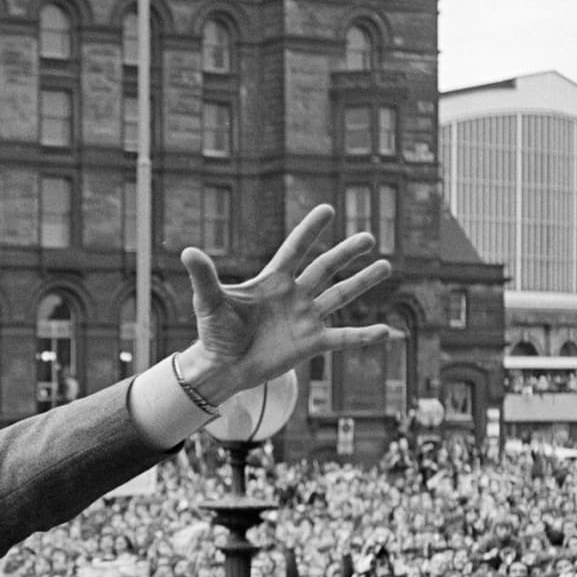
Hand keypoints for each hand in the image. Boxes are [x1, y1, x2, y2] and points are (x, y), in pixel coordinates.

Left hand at [175, 205, 394, 404]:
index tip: (328, 209)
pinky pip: (344, 338)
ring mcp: (305, 319)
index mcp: (272, 281)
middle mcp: (294, 296)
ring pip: (340, 296)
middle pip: (324, 269)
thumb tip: (187, 251)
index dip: (310, 231)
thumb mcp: (209, 302)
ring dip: (362, 282)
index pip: (295, 250)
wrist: (222, 367)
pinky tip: (389, 332)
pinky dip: (365, 336)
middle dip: (346, 254)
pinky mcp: (311, 344)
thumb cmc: (214, 333)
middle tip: (369, 237)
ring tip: (386, 266)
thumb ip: (204, 276)